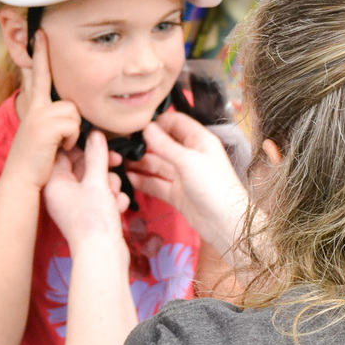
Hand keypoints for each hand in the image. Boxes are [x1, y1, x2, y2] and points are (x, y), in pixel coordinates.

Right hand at [4, 32, 81, 190]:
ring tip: (62, 144)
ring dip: (73, 130)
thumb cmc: (37, 163)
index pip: (35, 78)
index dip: (36, 56)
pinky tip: (61, 149)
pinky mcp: (45, 124)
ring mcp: (38, 114)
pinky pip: (73, 124)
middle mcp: (34, 107)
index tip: (37, 35)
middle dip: (41, 55)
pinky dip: (72, 139)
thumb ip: (55, 121)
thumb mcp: (45, 137)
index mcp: (34, 109)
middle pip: (44, 77)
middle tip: (41, 31)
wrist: (22, 180)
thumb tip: (70, 112)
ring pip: (72, 109)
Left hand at [44, 131, 130, 263]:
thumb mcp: (97, 182)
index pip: (64, 154)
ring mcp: (76, 205)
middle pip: (83, 167)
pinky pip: (102, 197)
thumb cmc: (93, 219)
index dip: (83, 145)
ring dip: (111, 184)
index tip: (99, 140)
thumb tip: (96, 134)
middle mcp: (62, 193)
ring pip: (96, 182)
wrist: (102, 256)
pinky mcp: (90, 215)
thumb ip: (97, 156)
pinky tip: (119, 206)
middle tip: (116, 161)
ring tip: (115, 194)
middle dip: (102, 167)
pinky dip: (113, 199)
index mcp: (55, 184)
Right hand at [126, 110, 248, 255]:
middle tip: (121, 144)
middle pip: (163, 144)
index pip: (176, 122)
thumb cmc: (214, 186)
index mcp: (199, 140)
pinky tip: (127, 177)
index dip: (157, 122)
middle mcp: (190, 155)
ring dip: (140, 163)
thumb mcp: (187, 161)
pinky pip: (156, 183)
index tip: (136, 124)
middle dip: (144, 144)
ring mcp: (182, 175)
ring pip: (157, 164)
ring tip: (118, 161)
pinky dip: (143, 181)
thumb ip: (165, 145)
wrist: (225, 222)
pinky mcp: (176, 193)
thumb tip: (146, 128)